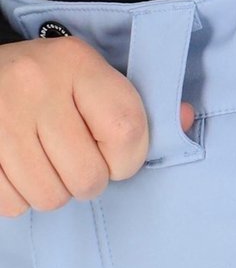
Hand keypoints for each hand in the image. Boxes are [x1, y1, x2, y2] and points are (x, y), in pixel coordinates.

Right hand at [0, 34, 195, 216]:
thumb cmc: (47, 86)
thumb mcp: (91, 81)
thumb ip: (138, 107)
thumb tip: (185, 119)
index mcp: (77, 64)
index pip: (127, 133)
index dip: (125, 159)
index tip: (109, 152)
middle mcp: (35, 84)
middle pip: (87, 178)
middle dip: (85, 179)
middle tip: (70, 157)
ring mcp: (0, 115)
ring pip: (49, 197)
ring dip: (50, 190)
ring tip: (41, 160)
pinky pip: (10, 203)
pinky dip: (16, 196)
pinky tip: (15, 167)